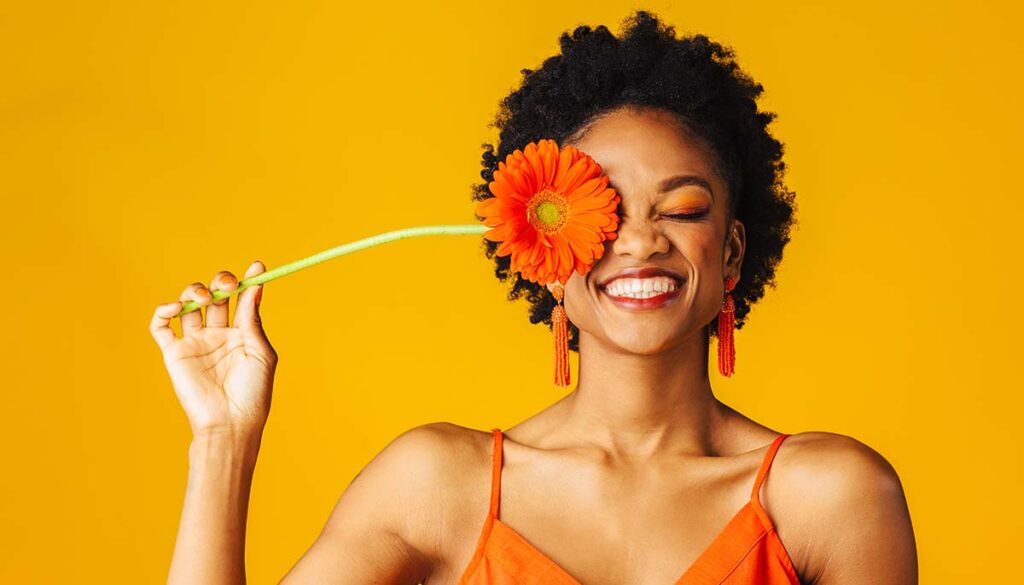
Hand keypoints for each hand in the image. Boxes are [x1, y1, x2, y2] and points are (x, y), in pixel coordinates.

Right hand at [150, 260, 277, 437]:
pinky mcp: (174, 352)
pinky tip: (176, 308)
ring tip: (204, 297)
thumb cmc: (252, 392)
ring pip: (189, 303)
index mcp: (242, 333)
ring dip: (194, 291)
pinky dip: (163, 310)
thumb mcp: (260, 352)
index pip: (242, 299)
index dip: (248, 281)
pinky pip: (160, 325)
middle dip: (221, 282)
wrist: (230, 422)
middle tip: (227, 284)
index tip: (257, 266)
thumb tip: (255, 286)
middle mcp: (217, 334)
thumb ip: (253, 320)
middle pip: (215, 296)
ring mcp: (195, 341)